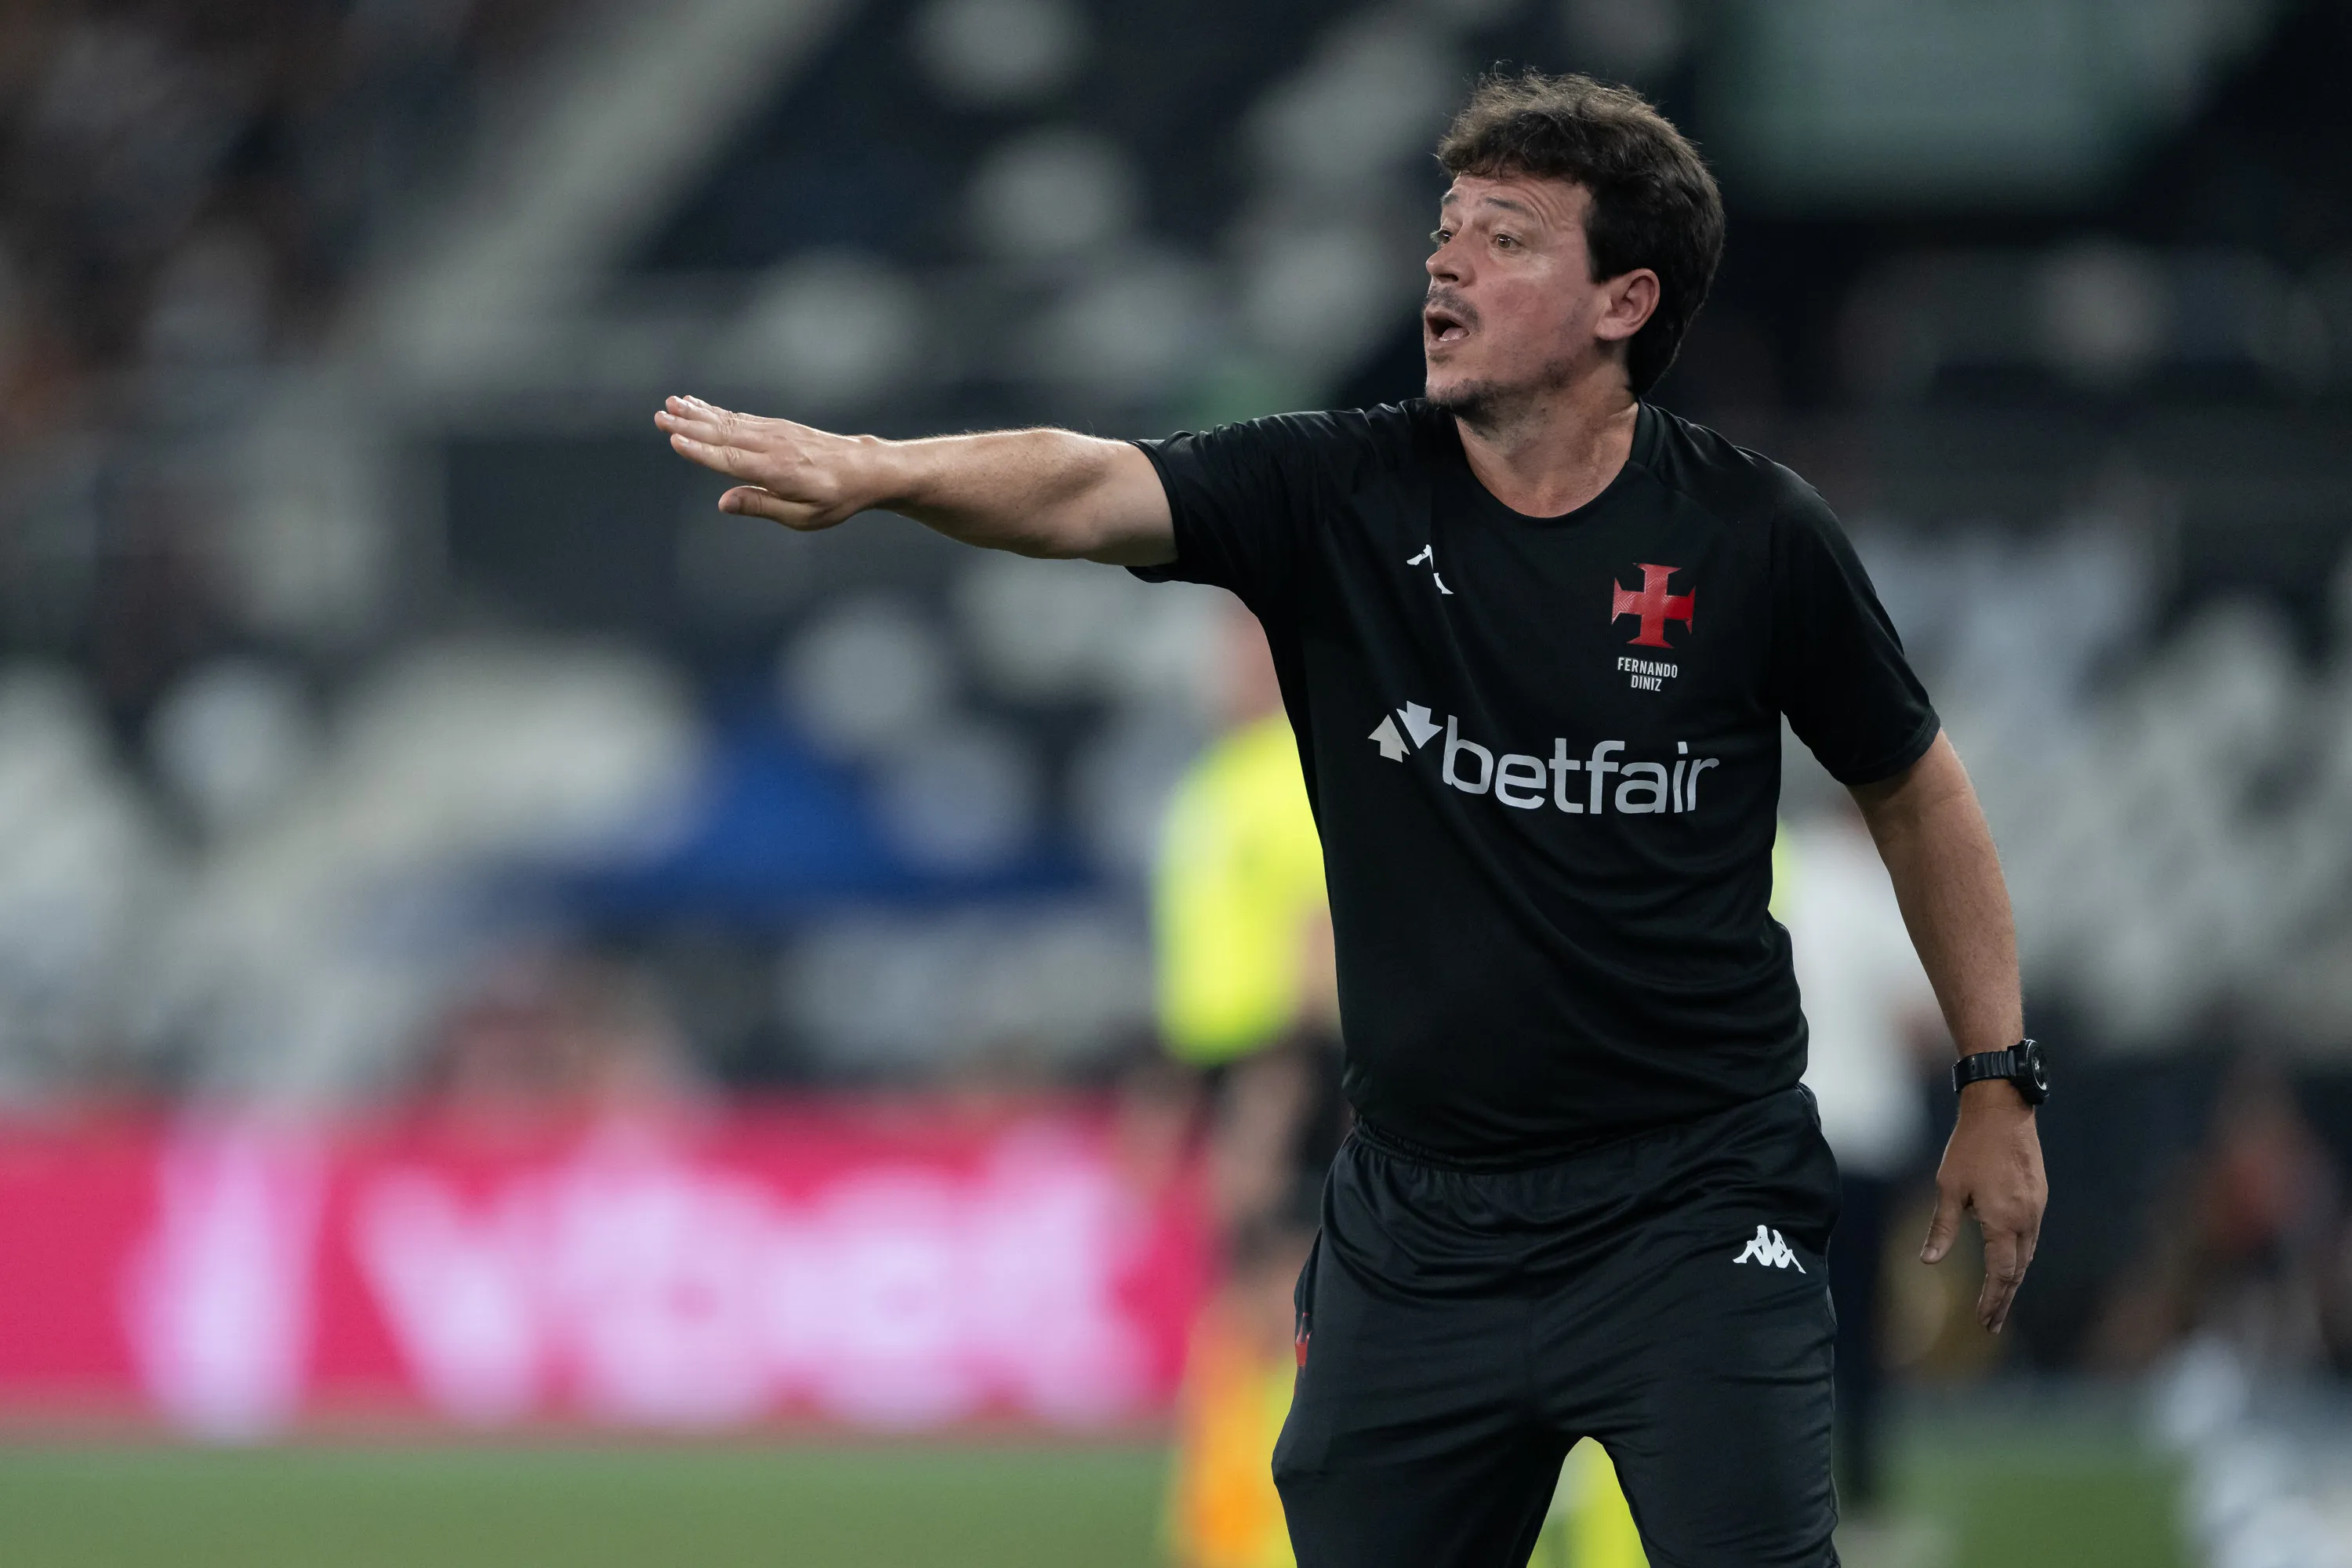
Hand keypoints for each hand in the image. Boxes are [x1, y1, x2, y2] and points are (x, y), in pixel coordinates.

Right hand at [654, 396, 875, 530]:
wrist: (866, 469)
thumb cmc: (836, 498)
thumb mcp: (803, 517)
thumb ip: (761, 506)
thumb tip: (722, 503)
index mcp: (776, 471)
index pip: (730, 459)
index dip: (700, 451)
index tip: (674, 439)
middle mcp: (772, 446)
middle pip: (723, 433)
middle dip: (688, 425)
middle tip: (659, 415)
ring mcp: (775, 432)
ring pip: (729, 421)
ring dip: (697, 412)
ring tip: (671, 403)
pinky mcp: (778, 426)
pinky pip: (741, 417)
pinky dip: (717, 411)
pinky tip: (700, 407)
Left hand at [1921, 1079, 2045, 1332]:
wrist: (2002, 1110)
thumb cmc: (1970, 1148)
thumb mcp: (1948, 1188)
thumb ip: (1942, 1227)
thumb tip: (1928, 1260)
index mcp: (2004, 1221)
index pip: (2001, 1273)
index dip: (1993, 1299)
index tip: (1984, 1321)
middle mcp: (2026, 1219)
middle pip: (2018, 1270)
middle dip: (2004, 1297)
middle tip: (1992, 1322)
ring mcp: (2037, 1207)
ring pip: (2028, 1253)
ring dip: (2014, 1278)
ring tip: (2001, 1298)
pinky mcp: (2039, 1195)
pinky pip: (2031, 1235)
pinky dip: (2021, 1255)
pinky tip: (2010, 1259)